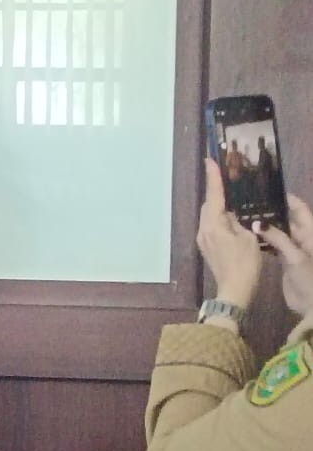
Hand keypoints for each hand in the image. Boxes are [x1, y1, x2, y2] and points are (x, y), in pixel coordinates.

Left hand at [197, 158, 260, 306]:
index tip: (209, 160)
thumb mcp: (248, 238)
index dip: (213, 177)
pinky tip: (231, 220)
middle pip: (209, 205)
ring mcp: (202, 239)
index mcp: (214, 225)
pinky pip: (211, 226)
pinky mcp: (206, 247)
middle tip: (226, 178)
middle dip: (217, 192)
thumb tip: (231, 216)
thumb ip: (239, 223)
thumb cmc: (245, 264)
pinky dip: (219, 219)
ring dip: (219, 208)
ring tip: (233, 200)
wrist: (234, 289)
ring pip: (210, 216)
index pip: (214, 196)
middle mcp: (203, 229)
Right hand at [260, 193, 312, 319]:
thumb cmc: (309, 279)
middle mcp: (303, 238)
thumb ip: (278, 238)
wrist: (312, 307)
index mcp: (310, 234)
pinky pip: (274, 245)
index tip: (267, 189)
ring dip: (265, 225)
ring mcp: (294, 249)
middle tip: (248, 202)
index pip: (299, 209)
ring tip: (244, 215)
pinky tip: (248, 235)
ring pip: (279, 232)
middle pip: (287, 219)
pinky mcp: (285, 260)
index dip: (287, 198)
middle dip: (271, 210)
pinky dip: (263, 240)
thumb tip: (257, 222)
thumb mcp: (295, 257)